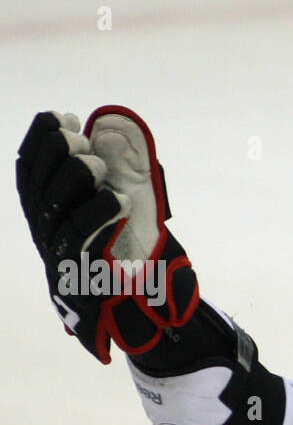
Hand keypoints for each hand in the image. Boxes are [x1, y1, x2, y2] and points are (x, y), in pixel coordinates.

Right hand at [17, 106, 198, 363]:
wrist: (131, 308)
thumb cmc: (122, 250)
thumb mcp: (113, 207)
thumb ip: (111, 173)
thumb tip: (112, 131)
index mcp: (45, 213)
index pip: (29, 173)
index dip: (38, 143)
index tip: (57, 116)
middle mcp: (44, 232)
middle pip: (39, 190)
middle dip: (55, 156)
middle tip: (78, 134)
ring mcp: (58, 256)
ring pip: (56, 213)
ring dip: (75, 182)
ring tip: (98, 162)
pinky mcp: (79, 277)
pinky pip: (82, 242)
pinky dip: (98, 216)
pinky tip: (117, 198)